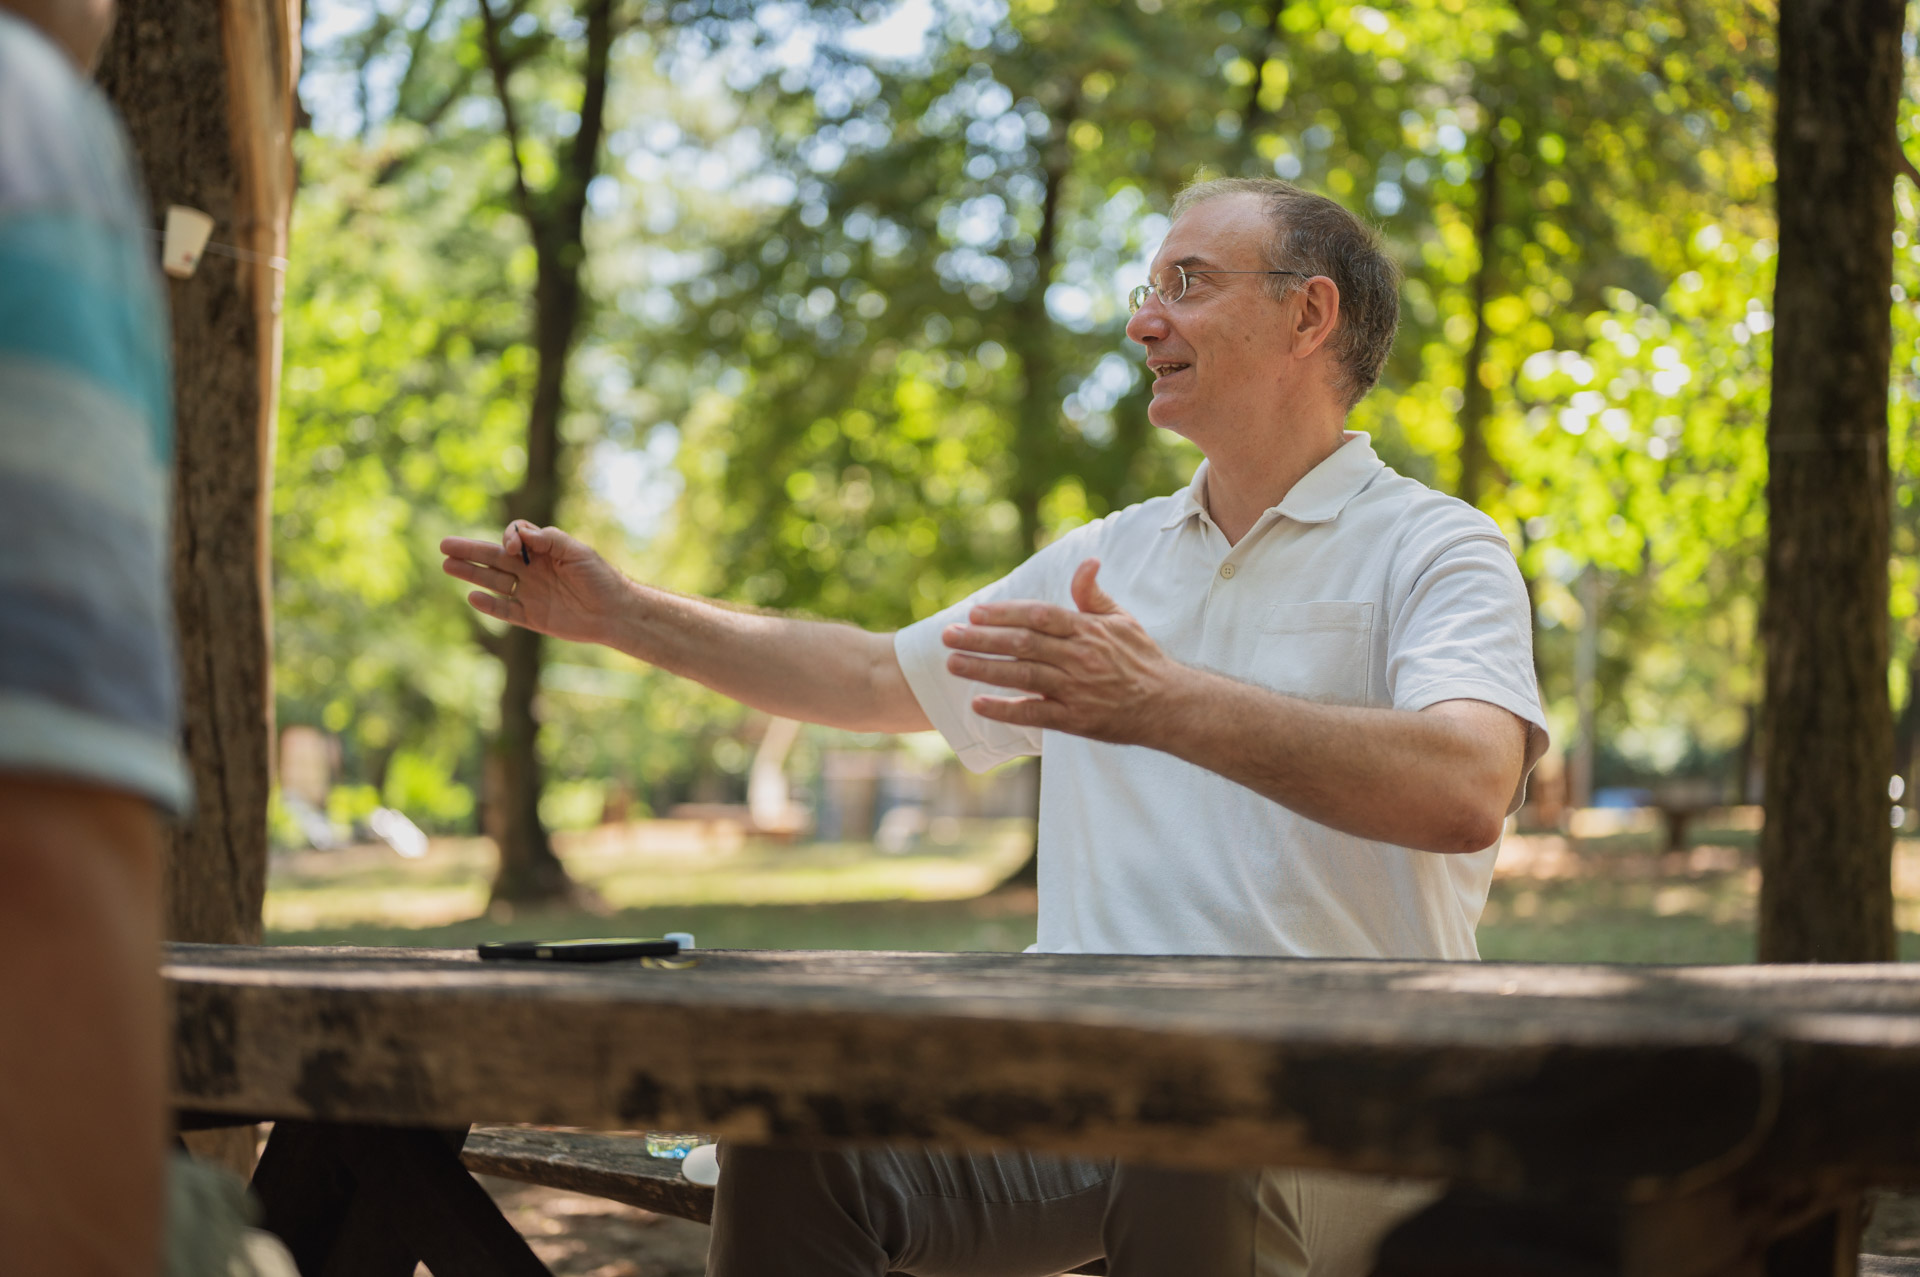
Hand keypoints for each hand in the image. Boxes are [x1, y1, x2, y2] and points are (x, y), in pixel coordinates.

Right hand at [439, 521, 630, 645]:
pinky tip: (472, 597)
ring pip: (493, 582)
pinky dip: (489, 605)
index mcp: (542, 551)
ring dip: (471, 574)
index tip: (511, 548)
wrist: (614, 612)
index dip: (508, 538)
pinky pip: (505, 610)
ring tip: (447, 565)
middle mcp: (531, 570)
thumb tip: (521, 534)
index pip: (514, 538)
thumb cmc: (600, 577)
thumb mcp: (578, 552)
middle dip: (470, 551)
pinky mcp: (531, 617)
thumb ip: (550, 540)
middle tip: (444, 545)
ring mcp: (529, 594)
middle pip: (494, 558)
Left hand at [940, 559, 1180, 743]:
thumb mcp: (1121, 620)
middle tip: (948, 636)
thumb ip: (1094, 595)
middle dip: (982, 639)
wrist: (1169, 705)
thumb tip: (1087, 563)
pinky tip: (979, 704)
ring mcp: (1076, 689)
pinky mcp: (1076, 719)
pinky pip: (1034, 712)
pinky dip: (1005, 709)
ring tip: (953, 664)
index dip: (1004, 613)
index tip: (975, 613)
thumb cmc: (1142, 660)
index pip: (1038, 616)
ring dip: (984, 669)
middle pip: (1022, 643)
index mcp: (1087, 630)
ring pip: (1023, 675)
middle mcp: (1079, 657)